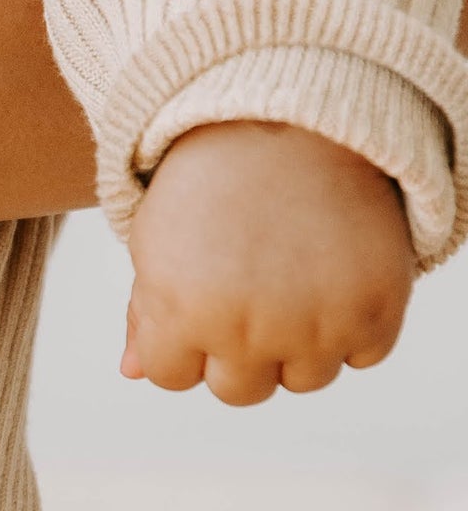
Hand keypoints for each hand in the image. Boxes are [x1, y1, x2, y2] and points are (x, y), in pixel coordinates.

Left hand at [122, 122, 411, 402]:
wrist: (300, 119)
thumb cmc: (216, 178)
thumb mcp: (158, 236)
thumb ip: (146, 314)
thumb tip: (133, 372)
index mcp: (182, 312)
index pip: (170, 377)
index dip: (181, 337)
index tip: (198, 294)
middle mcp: (249, 330)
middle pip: (239, 391)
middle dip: (239, 350)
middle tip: (251, 286)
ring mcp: (317, 326)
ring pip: (304, 379)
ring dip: (301, 343)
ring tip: (296, 275)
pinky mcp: (375, 312)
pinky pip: (363, 355)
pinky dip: (356, 324)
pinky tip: (338, 271)